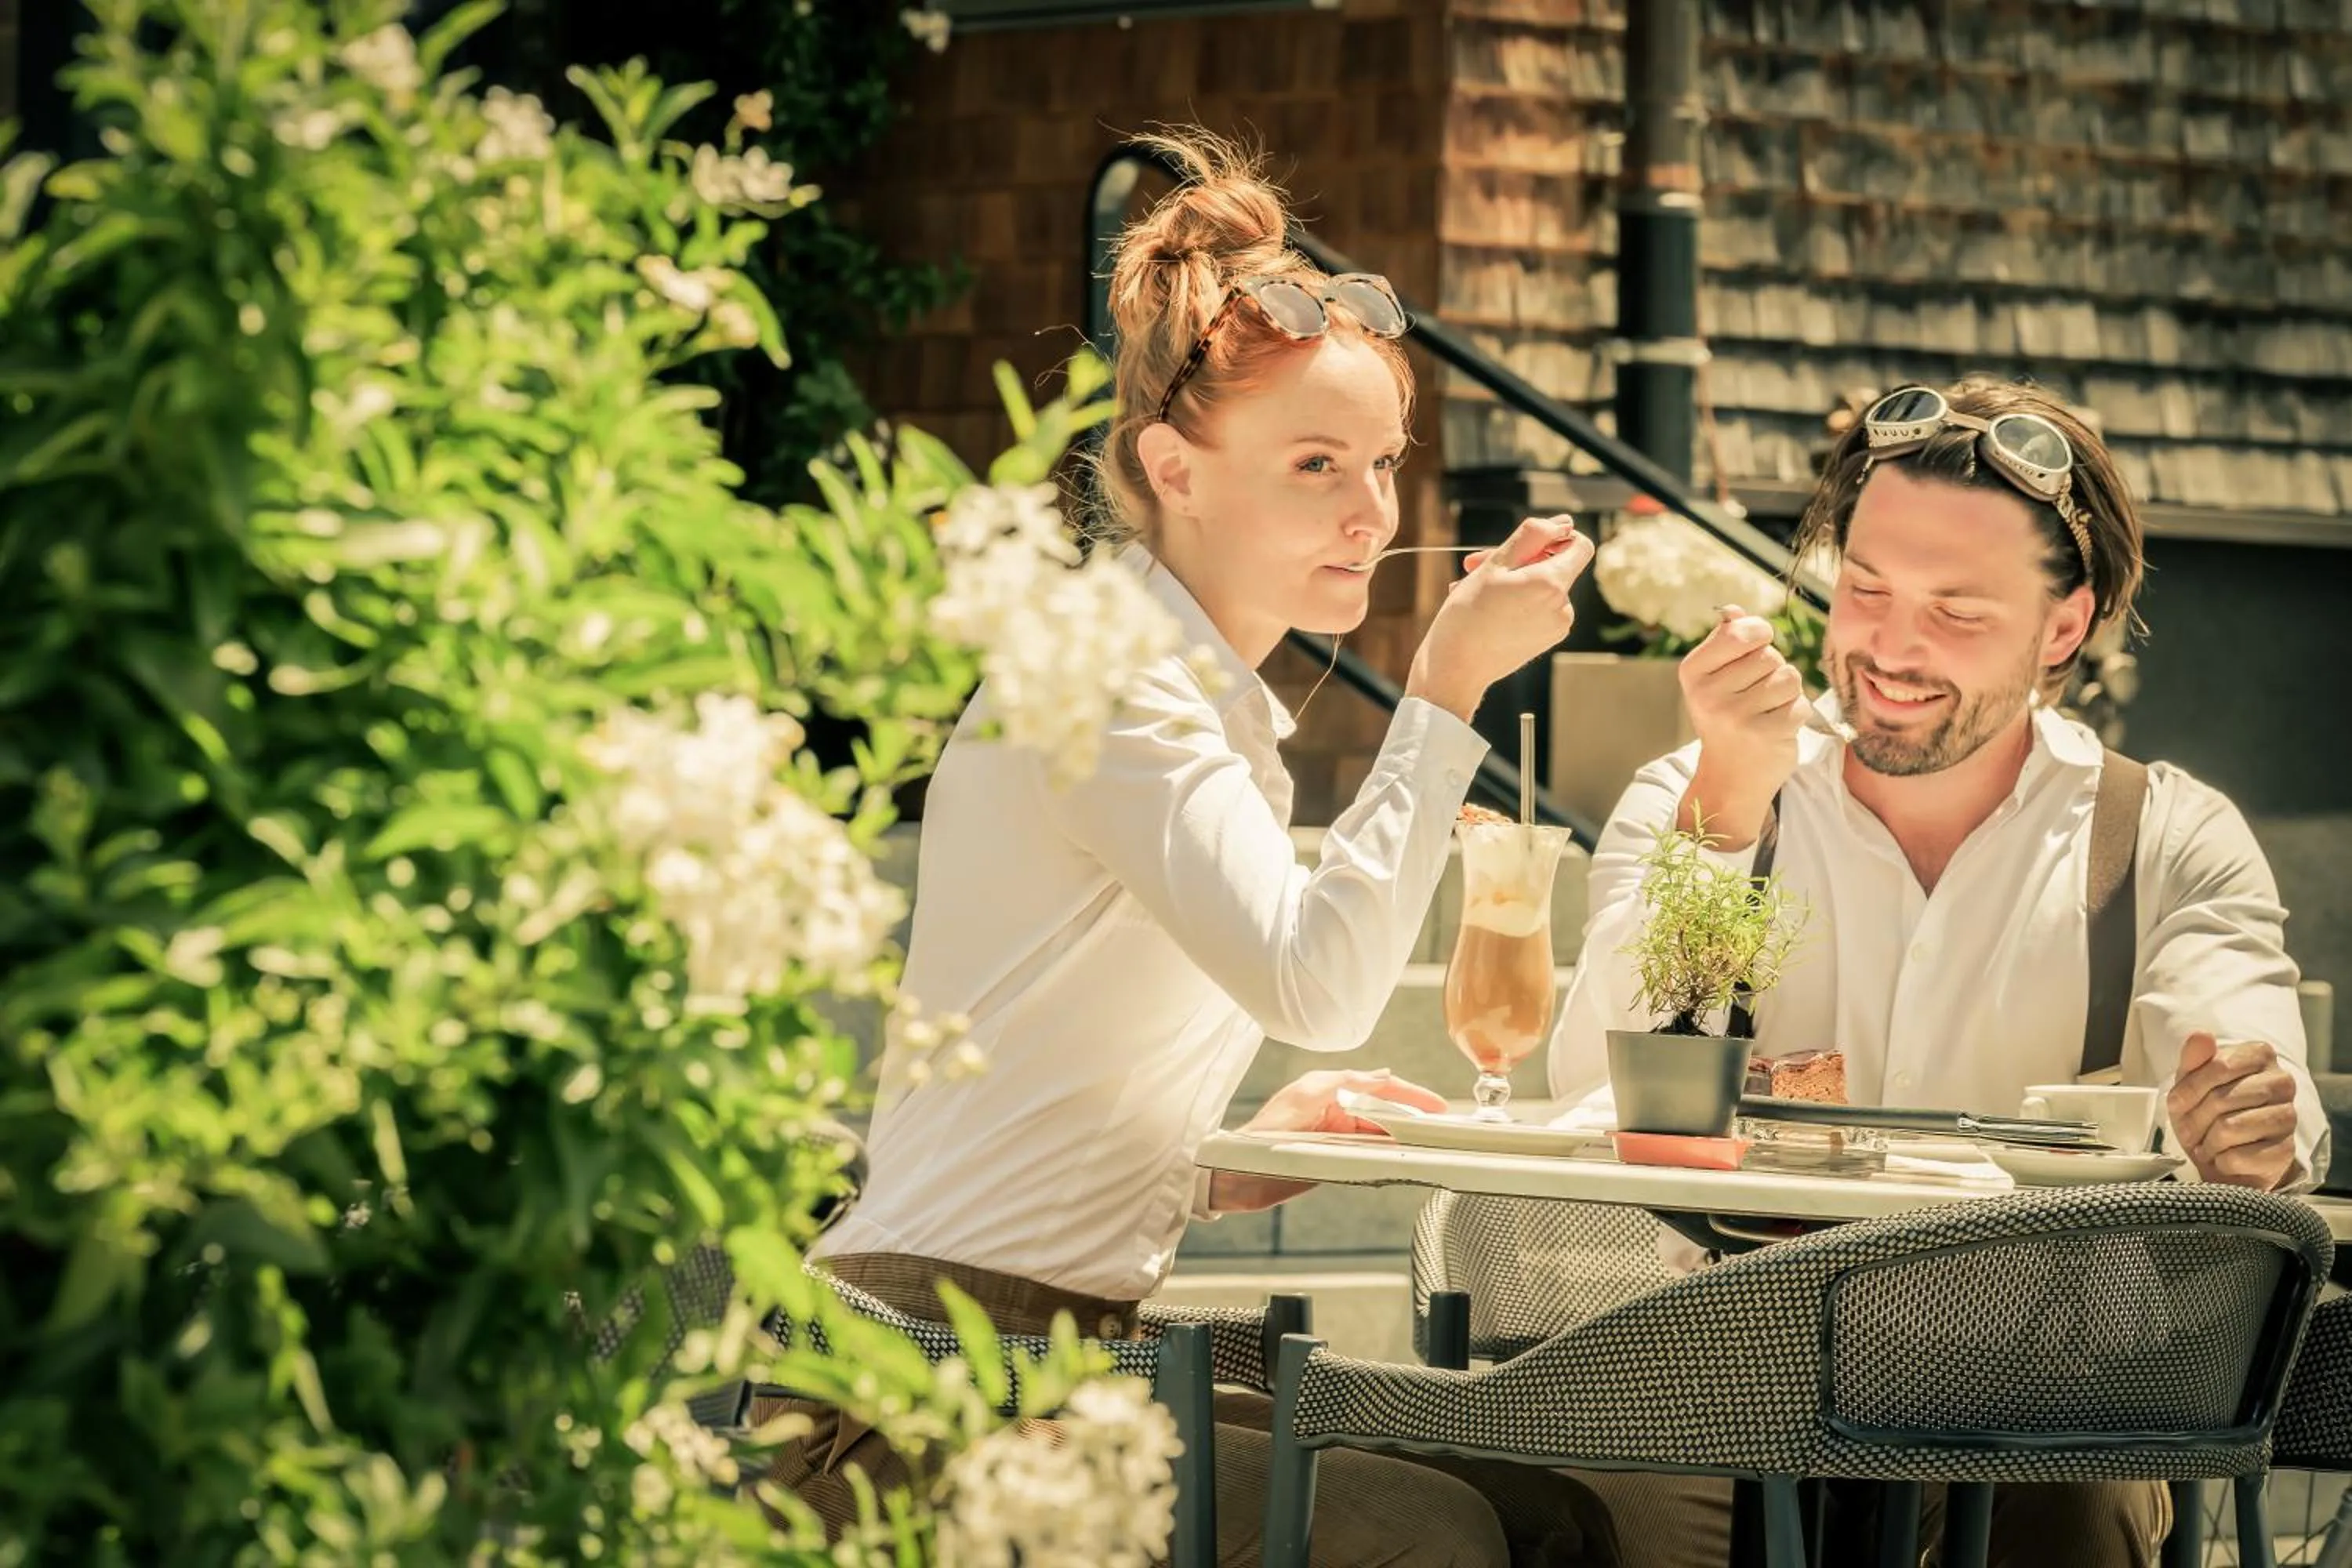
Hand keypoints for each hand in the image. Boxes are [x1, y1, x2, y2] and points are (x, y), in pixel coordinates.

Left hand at [1207, 1069, 1449, 1213]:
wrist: (1238, 1170)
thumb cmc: (1265, 1129)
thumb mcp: (1306, 1094)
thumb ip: (1344, 1083)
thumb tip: (1381, 1075)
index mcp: (1331, 1092)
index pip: (1380, 1090)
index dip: (1410, 1096)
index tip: (1436, 1105)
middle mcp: (1338, 1114)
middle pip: (1386, 1114)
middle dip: (1416, 1116)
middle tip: (1444, 1126)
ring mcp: (1338, 1139)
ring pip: (1381, 1136)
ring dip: (1406, 1138)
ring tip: (1432, 1142)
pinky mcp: (1335, 1162)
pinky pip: (1369, 1157)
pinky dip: (1389, 1157)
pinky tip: (1404, 1159)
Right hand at [1406, 515, 1594, 721]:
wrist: (1455, 669)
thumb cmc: (1467, 616)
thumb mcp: (1495, 565)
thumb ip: (1532, 536)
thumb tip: (1564, 523)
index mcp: (1552, 585)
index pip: (1580, 545)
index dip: (1556, 535)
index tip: (1525, 542)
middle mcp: (1563, 607)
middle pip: (1553, 565)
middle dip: (1518, 559)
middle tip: (1475, 562)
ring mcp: (1556, 627)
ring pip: (1540, 586)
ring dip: (1509, 580)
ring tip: (1472, 587)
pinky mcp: (1545, 639)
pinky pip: (1536, 607)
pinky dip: (1514, 600)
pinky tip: (1483, 606)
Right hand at [1674, 603, 1806, 848]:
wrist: (1730, 776)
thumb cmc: (1727, 717)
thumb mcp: (1715, 678)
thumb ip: (1725, 641)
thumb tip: (1733, 611)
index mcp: (1693, 672)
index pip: (1740, 631)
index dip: (1758, 634)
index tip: (1755, 647)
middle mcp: (1708, 694)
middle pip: (1770, 655)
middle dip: (1772, 670)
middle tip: (1755, 695)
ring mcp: (1736, 717)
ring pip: (1789, 678)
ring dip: (1787, 693)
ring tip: (1766, 711)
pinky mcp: (1766, 734)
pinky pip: (1800, 704)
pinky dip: (1796, 714)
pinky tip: (1776, 728)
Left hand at [2167, 1031, 2300, 1190]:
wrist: (2222, 1154)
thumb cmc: (2206, 1111)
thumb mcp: (2190, 1081)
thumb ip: (2194, 1058)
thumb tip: (2201, 1035)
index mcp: (2260, 1055)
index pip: (2219, 1066)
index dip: (2189, 1089)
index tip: (2176, 1103)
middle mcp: (2282, 1082)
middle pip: (2221, 1099)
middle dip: (2194, 1119)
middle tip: (2189, 1131)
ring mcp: (2288, 1116)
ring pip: (2230, 1128)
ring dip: (2207, 1142)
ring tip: (2206, 1144)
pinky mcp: (2286, 1150)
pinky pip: (2239, 1157)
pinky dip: (2222, 1160)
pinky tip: (2224, 1157)